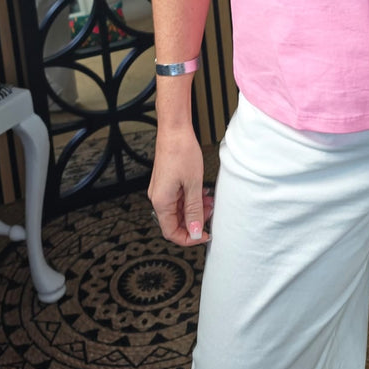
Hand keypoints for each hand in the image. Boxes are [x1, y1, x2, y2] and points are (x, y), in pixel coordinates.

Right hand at [148, 126, 211, 246]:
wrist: (174, 130)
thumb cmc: (181, 151)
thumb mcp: (193, 184)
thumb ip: (194, 210)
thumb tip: (196, 231)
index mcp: (161, 201)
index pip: (171, 232)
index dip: (188, 238)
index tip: (204, 235)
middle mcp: (157, 198)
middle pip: (175, 222)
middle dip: (194, 221)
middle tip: (210, 212)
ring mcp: (161, 190)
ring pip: (178, 210)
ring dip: (194, 209)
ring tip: (208, 201)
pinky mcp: (165, 183)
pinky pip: (177, 199)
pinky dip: (190, 199)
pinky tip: (201, 192)